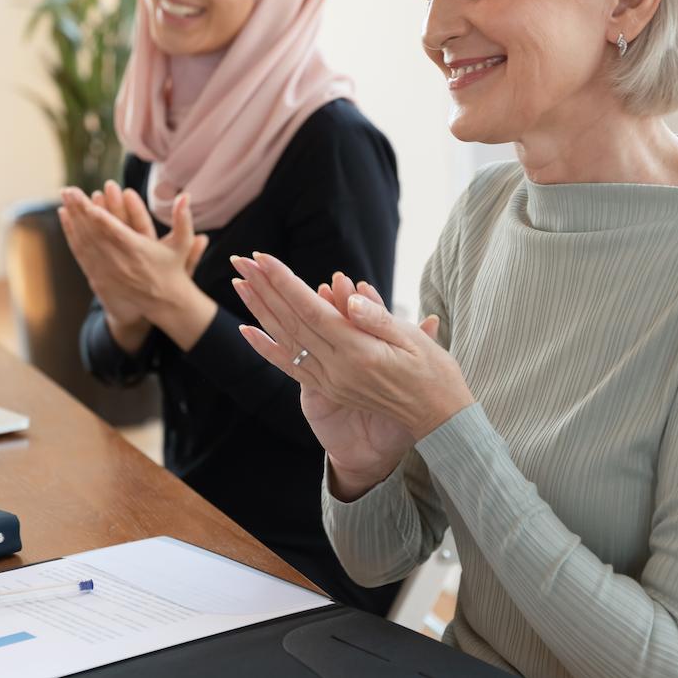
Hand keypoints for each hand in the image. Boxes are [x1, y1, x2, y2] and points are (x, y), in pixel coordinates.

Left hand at [58, 184, 211, 350]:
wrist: (162, 302)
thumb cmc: (173, 269)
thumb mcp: (182, 245)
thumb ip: (184, 219)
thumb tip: (185, 196)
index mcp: (138, 251)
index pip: (114, 231)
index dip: (99, 215)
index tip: (86, 199)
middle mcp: (119, 261)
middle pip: (94, 233)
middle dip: (80, 209)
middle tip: (68, 189)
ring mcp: (107, 269)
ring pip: (84, 241)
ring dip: (73, 218)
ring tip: (64, 196)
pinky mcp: (99, 274)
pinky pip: (80, 251)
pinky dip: (71, 232)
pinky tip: (64, 215)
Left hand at [230, 252, 473, 479]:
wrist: (438, 418)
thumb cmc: (434, 372)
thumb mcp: (415, 341)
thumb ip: (379, 318)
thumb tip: (352, 295)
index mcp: (358, 352)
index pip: (311, 310)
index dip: (284, 282)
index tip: (263, 258)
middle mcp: (337, 369)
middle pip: (291, 321)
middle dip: (264, 288)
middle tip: (241, 261)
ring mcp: (330, 381)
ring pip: (286, 340)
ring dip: (260, 310)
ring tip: (239, 283)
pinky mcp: (329, 389)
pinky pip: (289, 366)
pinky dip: (265, 347)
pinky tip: (246, 330)